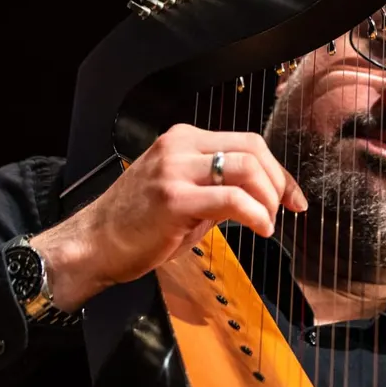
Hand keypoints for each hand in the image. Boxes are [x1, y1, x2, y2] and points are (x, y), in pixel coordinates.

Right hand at [33, 123, 307, 309]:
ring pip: (247, 169)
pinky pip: (233, 200)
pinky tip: (260, 229)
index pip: (247, 143)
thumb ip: (220, 187)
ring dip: (268, 198)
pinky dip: (256, 214)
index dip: (278, 170)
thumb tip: (263, 194)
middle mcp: (179, 147)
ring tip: (266, 222)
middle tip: (284, 210)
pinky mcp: (174, 198)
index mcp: (183, 141)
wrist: (92, 245)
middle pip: (253, 150)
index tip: (293, 197)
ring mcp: (175, 170)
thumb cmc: (136, 226)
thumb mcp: (183, 195)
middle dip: (278, 182)